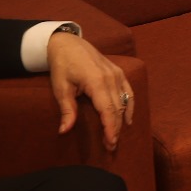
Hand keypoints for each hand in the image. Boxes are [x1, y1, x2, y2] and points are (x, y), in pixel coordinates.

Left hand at [46, 32, 132, 150]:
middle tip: (110, 146)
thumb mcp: (60, 88)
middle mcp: (112, 78)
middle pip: (118, 108)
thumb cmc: (62, 65)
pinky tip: (128, 118)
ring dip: (123, 120)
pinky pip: (128, 92)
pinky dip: (130, 106)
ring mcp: (118, 74)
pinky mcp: (119, 72)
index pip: (108, 110)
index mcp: (97, 82)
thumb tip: (64, 131)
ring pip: (125, 101)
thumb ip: (66, 109)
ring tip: (117, 135)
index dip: (110, 128)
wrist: (69, 44)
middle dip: (116, 128)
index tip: (110, 143)